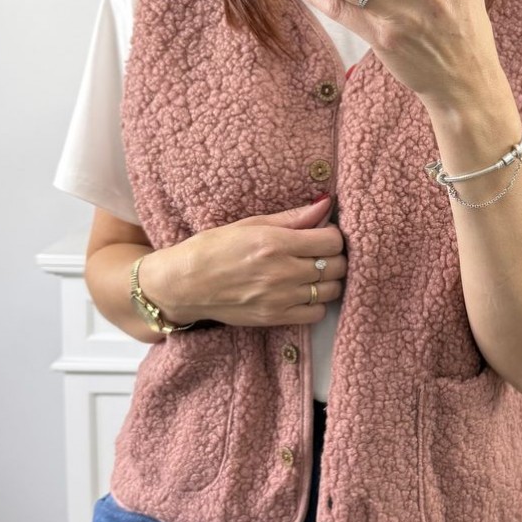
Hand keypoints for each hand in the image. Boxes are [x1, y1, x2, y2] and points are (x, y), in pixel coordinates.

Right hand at [138, 197, 346, 328]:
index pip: (332, 241)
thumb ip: (292, 217)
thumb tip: (326, 204)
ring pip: (331, 290)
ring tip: (311, 273)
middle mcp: (281, 272)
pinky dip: (316, 303)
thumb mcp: (251, 224)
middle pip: (336, 266)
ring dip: (327, 280)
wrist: (185, 284)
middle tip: (318, 254)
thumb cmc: (213, 248)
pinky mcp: (275, 318)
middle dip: (333, 257)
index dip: (332, 236)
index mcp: (275, 243)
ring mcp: (280, 298)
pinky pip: (316, 314)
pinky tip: (302, 293)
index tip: (322, 235)